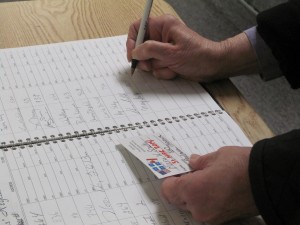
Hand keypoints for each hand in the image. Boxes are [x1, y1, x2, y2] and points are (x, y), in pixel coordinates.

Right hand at [126, 15, 257, 80]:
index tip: (133, 56)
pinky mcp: (167, 59)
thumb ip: (150, 50)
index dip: (132, 42)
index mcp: (162, 25)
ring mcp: (164, 49)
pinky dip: (164, 72)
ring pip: (148, 60)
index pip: (137, 28)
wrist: (213, 66)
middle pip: (141, 47)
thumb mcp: (172, 53)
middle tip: (151, 66)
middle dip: (147, 60)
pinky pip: (156, 67)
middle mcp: (161, 35)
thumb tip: (135, 52)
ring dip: (158, 67)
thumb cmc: (197, 55)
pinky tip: (174, 70)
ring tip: (171, 66)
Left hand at [160, 146, 258, 223]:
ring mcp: (210, 217)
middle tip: (189, 174)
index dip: (170, 179)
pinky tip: (213, 188)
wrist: (268, 181)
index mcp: (193, 191)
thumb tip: (192, 163)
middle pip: (177, 199)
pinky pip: (203, 210)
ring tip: (204, 180)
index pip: (168, 189)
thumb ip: (199, 162)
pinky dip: (203, 201)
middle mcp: (198, 208)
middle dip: (180, 187)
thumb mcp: (216, 156)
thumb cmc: (241, 166)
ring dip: (192, 194)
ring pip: (190, 206)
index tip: (176, 172)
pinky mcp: (220, 220)